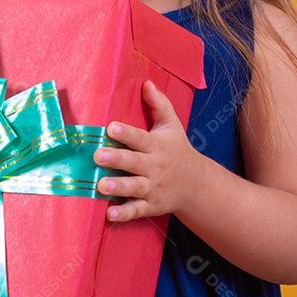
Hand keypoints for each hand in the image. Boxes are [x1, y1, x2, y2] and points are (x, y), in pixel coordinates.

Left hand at [93, 79, 206, 221]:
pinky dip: (123, 214)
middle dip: (116, 159)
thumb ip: (159, 104)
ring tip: (101, 185)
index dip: (126, 133)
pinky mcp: (151, 205)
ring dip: (118, 187)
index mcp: (156, 146)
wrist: (197, 184)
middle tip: (99, 155)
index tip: (111, 127)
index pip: (140, 138)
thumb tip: (146, 82)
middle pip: (133, 163)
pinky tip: (109, 214)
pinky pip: (136, 210)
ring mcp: (152, 188)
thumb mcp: (172, 126)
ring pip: (133, 188)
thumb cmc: (178, 150)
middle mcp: (154, 167)